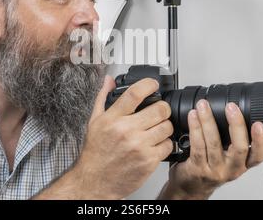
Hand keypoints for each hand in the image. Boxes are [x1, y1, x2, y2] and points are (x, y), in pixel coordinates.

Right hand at [71, 75, 173, 198]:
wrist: (94, 181)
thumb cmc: (95, 152)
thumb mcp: (94, 121)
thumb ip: (102, 98)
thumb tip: (109, 80)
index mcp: (113, 119)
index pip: (135, 94)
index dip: (148, 84)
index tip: (153, 84)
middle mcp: (126, 131)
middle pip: (159, 109)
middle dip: (162, 108)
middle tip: (159, 110)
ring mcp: (139, 146)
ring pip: (167, 127)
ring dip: (165, 126)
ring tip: (156, 129)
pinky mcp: (148, 161)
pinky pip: (168, 145)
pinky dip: (165, 144)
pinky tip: (155, 144)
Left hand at [160, 100, 262, 199]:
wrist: (191, 186)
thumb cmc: (210, 167)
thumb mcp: (228, 157)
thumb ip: (234, 139)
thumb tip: (234, 110)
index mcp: (242, 164)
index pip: (258, 156)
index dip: (261, 141)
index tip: (259, 124)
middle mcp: (231, 169)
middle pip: (239, 147)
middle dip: (236, 124)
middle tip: (231, 107)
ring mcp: (214, 169)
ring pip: (214, 142)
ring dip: (208, 121)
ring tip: (204, 106)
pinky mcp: (198, 168)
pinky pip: (197, 146)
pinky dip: (195, 128)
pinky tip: (193, 117)